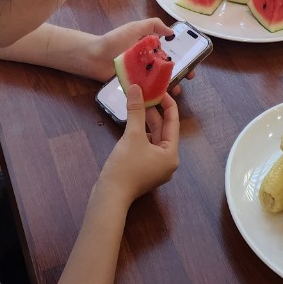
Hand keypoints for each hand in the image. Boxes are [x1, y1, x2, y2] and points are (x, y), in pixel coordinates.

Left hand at [86, 19, 194, 94]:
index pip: (169, 53)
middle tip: (187, 79)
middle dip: (179, 73)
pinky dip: (155, 93)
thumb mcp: (134, 27)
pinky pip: (146, 89)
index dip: (182, 58)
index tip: (192, 64)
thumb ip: (152, 25)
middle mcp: (147, 61)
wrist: (94, 57)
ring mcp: (141, 74)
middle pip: (167, 68)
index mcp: (149, 47)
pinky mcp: (133, 86)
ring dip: (169, 85)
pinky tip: (161, 97)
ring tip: (176, 90)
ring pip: (159, 80)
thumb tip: (171, 31)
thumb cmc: (114, 41)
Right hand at [99, 85, 180, 202]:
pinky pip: (145, 146)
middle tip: (144, 93)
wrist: (109, 196)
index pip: (173, 122)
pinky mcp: (143, 170)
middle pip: (163, 130)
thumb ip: (136, 111)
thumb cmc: (126, 167)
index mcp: (172, 154)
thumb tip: (136, 88)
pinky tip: (131, 123)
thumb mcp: (132, 135)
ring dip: (145, 122)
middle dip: (153, 111)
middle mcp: (167, 161)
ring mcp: (155, 167)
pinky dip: (140, 134)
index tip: (158, 88)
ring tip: (136, 104)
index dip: (167, 103)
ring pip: (153, 138)